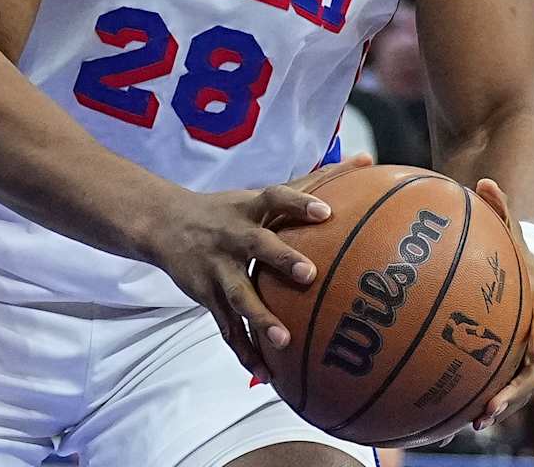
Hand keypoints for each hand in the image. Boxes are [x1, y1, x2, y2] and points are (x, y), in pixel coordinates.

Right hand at [146, 153, 372, 376]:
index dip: (300, 203)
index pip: (276, 197)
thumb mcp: (263, 193)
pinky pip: (227, 328)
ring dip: (260, 319)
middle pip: (257, 245)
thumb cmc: (231, 209)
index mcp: (250, 208)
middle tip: (309, 274)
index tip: (327, 212)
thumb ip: (313, 181)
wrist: (166, 225)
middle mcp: (232, 235)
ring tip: (284, 341)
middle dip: (281, 259)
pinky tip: (267, 374)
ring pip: (238, 295)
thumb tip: (367, 159)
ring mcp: (217, 268)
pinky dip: (245, 351)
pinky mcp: (206, 296)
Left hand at [470, 178, 533, 433]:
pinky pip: (490, 387)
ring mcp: (521, 355)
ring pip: (512, 388)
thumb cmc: (513, 249)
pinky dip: (472, 403)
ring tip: (467, 425)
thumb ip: (499, 208)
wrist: (525, 272)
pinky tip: (440, 421)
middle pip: (531, 374)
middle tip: (489, 411)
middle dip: (512, 395)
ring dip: (494, 407)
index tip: (531, 351)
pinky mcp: (504, 365)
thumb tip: (486, 180)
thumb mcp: (509, 228)